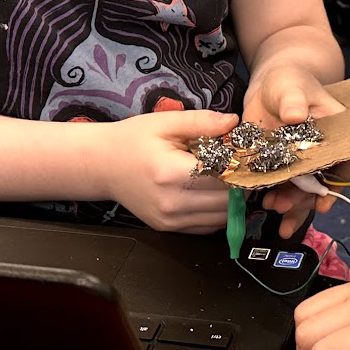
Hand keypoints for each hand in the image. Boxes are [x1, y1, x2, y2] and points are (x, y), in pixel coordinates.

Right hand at [100, 108, 237, 233]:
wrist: (102, 165)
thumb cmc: (132, 140)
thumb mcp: (165, 122)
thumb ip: (201, 121)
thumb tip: (234, 122)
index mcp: (171, 173)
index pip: (224, 176)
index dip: (241, 165)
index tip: (247, 154)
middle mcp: (171, 202)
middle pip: (227, 200)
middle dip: (241, 183)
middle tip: (243, 165)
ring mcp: (169, 219)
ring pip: (222, 217)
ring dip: (233, 200)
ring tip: (230, 178)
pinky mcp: (168, 228)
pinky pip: (208, 227)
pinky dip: (219, 212)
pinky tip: (214, 193)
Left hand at [246, 64, 349, 237]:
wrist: (269, 84)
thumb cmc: (289, 80)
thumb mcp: (292, 86)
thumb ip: (294, 100)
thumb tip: (295, 115)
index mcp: (333, 134)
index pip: (340, 162)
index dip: (333, 184)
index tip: (322, 204)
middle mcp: (319, 153)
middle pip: (316, 181)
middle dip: (301, 198)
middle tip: (282, 205)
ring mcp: (298, 162)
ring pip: (298, 189)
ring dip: (288, 203)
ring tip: (273, 207)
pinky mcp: (278, 165)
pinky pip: (278, 185)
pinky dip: (271, 196)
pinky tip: (262, 204)